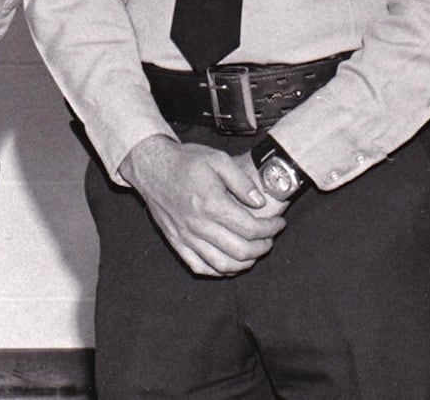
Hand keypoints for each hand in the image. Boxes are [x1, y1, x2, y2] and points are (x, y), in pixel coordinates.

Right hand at [119, 135, 285, 277]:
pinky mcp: (176, 241)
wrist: (150, 166)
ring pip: (222, 264)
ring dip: (245, 262)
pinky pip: (200, 267)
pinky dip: (219, 270)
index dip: (271, 229)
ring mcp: (185, 236)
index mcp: (211, 203)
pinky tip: (230, 261)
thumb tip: (260, 203)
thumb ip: (242, 181)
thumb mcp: (217, 158)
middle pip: (241, 251)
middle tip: (269, 237)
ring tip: (253, 250)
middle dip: (263, 247)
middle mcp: (198, 224)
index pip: (251, 229)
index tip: (278, 223)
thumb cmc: (185, 160)